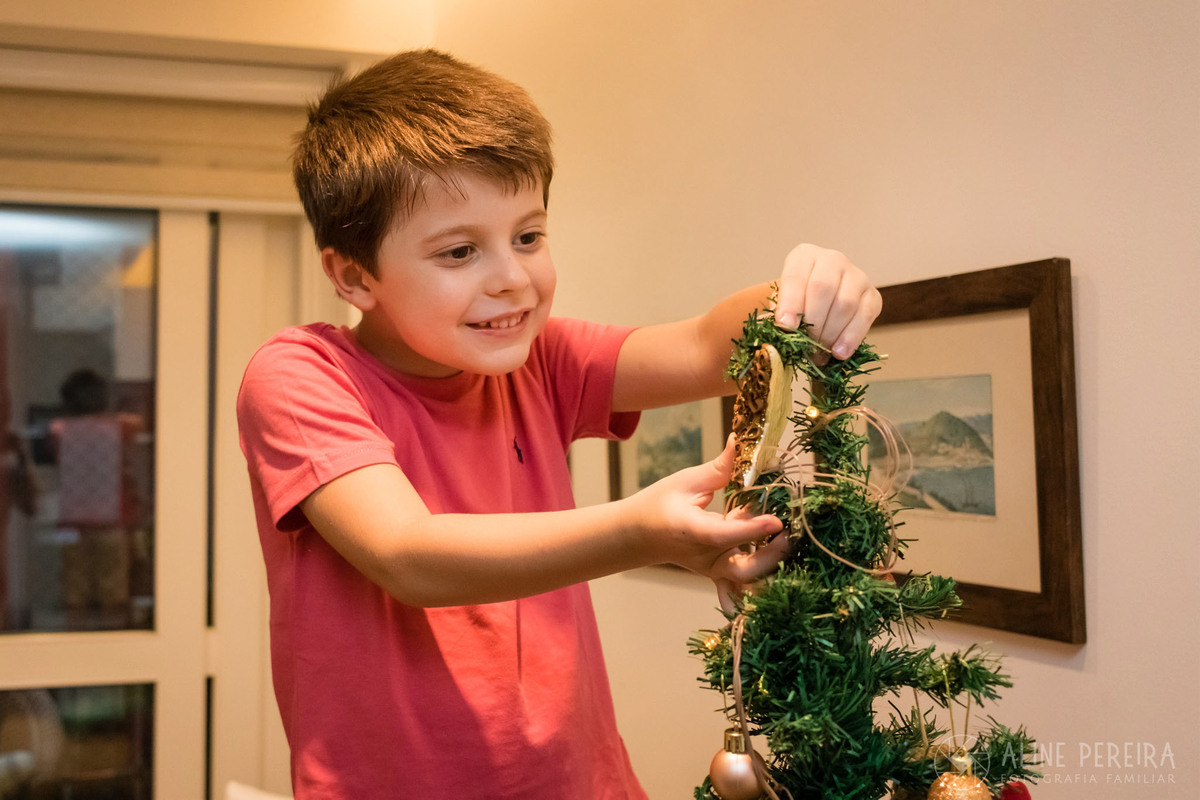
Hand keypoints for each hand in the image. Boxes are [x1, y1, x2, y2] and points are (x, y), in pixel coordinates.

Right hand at [625, 437, 785, 606]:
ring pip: (745, 581)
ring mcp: (712, 569)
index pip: (725, 534)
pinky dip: (755, 590)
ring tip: (785, 541)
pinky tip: (777, 585)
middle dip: (769, 556)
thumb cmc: (659, 504)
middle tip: (785, 533)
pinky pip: (739, 588)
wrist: (638, 534)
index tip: (777, 520)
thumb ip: (719, 469)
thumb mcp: (685, 481)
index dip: (752, 529)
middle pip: (742, 570)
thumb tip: (741, 441)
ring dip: (769, 567)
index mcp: (691, 531)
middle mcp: (703, 556)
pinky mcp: (718, 574)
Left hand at [775, 244, 881, 360]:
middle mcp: (832, 260)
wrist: (821, 303)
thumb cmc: (797, 303)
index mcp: (804, 256)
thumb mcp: (782, 302)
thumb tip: (781, 333)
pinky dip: (851, 337)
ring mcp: (856, 276)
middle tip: (805, 346)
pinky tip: (840, 352)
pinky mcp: (873, 295)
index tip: (786, 327)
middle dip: (813, 322)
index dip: (790, 303)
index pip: (796, 277)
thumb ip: (779, 314)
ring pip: (845, 303)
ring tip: (819, 354)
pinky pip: (865, 316)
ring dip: (830, 333)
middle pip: (823, 288)